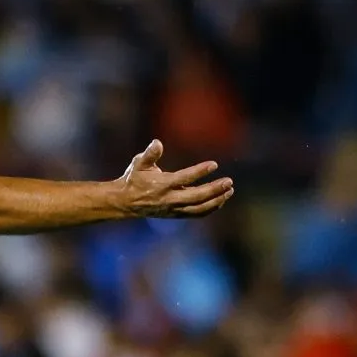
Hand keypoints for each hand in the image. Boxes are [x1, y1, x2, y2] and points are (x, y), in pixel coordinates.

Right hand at [117, 139, 233, 217]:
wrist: (126, 202)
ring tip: (229, 191)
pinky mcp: (176, 214)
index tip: (214, 164)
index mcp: (162, 185)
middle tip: (229, 181)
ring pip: (199, 208)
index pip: (184, 178)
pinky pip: (196, 214)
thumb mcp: (138, 163)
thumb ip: (150, 154)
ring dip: (216, 200)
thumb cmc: (134, 178)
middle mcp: (169, 199)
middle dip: (214, 189)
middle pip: (196, 196)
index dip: (200, 172)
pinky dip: (210, 208)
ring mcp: (174, 209)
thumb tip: (157, 142)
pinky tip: (221, 200)